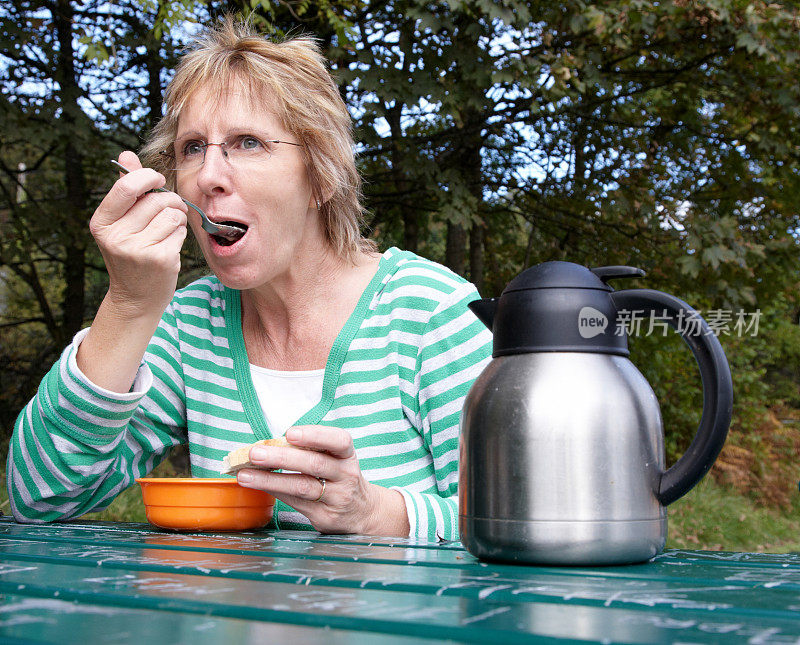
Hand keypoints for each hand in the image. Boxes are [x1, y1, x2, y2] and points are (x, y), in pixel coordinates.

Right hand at [90, 151, 187, 316]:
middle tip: (169, 210)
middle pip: (156, 200)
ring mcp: (138, 249)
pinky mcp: (161, 259)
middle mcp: (116, 236)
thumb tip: (127, 155)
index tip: (157, 180)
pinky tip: (170, 245)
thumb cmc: (131, 254)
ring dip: (176, 219)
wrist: (136, 297)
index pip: (126, 187)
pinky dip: (180, 234)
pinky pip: (180, 231)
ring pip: (172, 214)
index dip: (147, 177)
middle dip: (170, 201)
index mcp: (102, 223)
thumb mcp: (121, 223)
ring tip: (167, 231)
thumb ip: (127, 189)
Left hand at [236, 425, 409, 536]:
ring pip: (302, 487)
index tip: (290, 433)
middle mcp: (345, 475)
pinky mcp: (325, 517)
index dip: (315, 435)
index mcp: (347, 455)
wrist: (363, 512)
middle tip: (255, 453)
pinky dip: (275, 492)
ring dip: (270, 480)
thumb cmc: (340, 477)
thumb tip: (269, 444)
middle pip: (314, 464)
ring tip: (245, 475)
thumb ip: (311, 450)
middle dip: (282, 458)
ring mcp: (337, 498)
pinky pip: (296, 503)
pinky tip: (259, 486)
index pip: (338, 441)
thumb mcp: (336, 459)